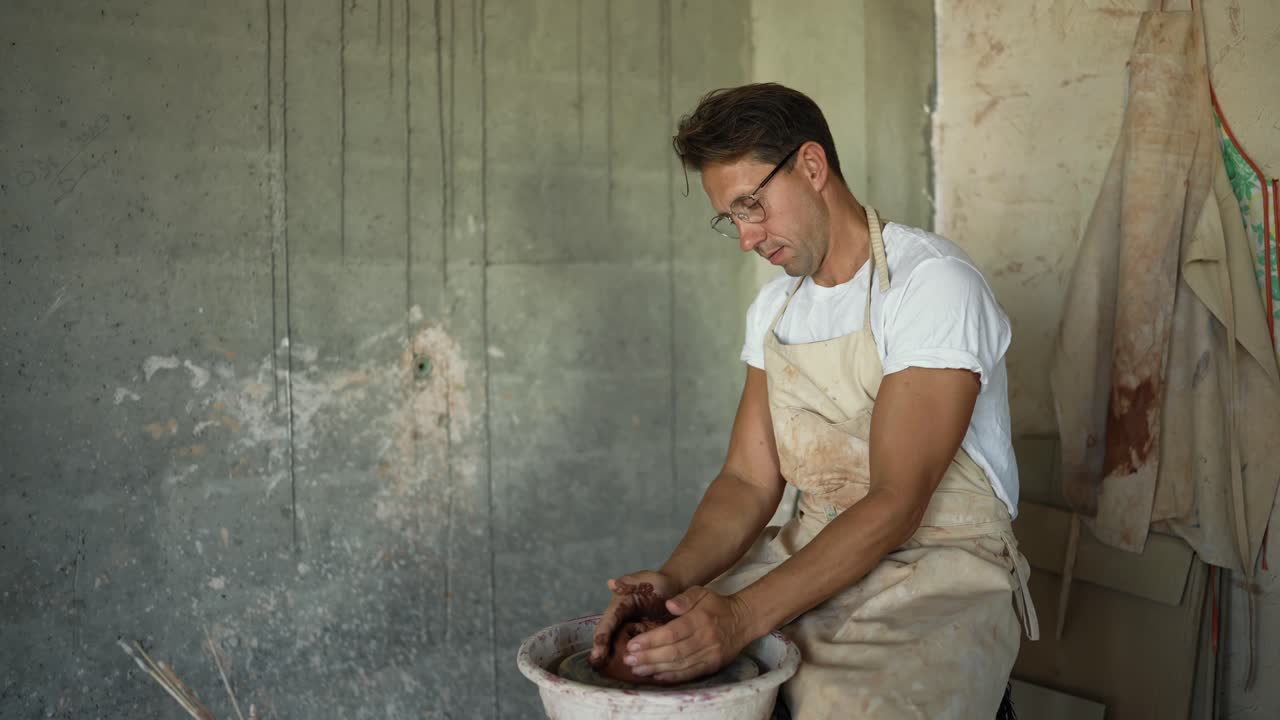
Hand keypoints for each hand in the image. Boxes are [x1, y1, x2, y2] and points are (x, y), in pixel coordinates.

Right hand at [589, 571, 680, 667]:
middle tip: (597, 664)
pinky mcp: (642, 638)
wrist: (675, 591)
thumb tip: (612, 583)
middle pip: (608, 636)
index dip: (601, 636)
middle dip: (601, 650)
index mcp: (619, 605)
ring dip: (611, 658)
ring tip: (606, 671)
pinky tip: (630, 672)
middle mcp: (620, 619)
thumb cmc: (659, 583)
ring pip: (618, 645)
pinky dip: (630, 659)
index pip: (607, 622)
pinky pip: (634, 649)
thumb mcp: (646, 579)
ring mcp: (630, 630)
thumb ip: (630, 582)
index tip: (597, 651)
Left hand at [621, 586, 755, 683]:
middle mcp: (705, 638)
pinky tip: (657, 676)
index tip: (632, 645)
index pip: (672, 632)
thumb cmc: (715, 605)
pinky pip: (691, 673)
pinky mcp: (713, 665)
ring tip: (637, 669)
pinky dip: (673, 677)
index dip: (651, 640)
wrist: (742, 620)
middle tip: (628, 660)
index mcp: (700, 618)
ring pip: (680, 664)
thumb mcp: (701, 592)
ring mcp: (710, 654)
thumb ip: (684, 597)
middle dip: (648, 657)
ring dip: (656, 668)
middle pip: (673, 651)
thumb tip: (669, 604)